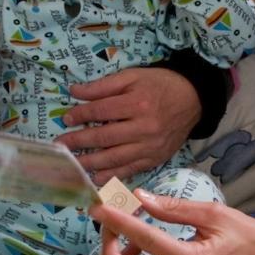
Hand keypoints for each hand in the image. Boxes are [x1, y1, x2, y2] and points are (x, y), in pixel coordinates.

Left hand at [56, 66, 199, 180]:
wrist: (194, 99)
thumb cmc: (160, 85)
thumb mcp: (133, 76)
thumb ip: (103, 86)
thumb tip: (74, 92)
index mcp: (137, 103)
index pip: (101, 111)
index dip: (81, 115)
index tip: (66, 118)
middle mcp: (144, 128)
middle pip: (104, 138)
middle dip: (79, 142)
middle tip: (61, 146)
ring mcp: (150, 147)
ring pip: (115, 158)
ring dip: (90, 163)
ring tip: (71, 165)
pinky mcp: (155, 159)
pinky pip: (130, 170)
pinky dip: (111, 176)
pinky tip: (96, 178)